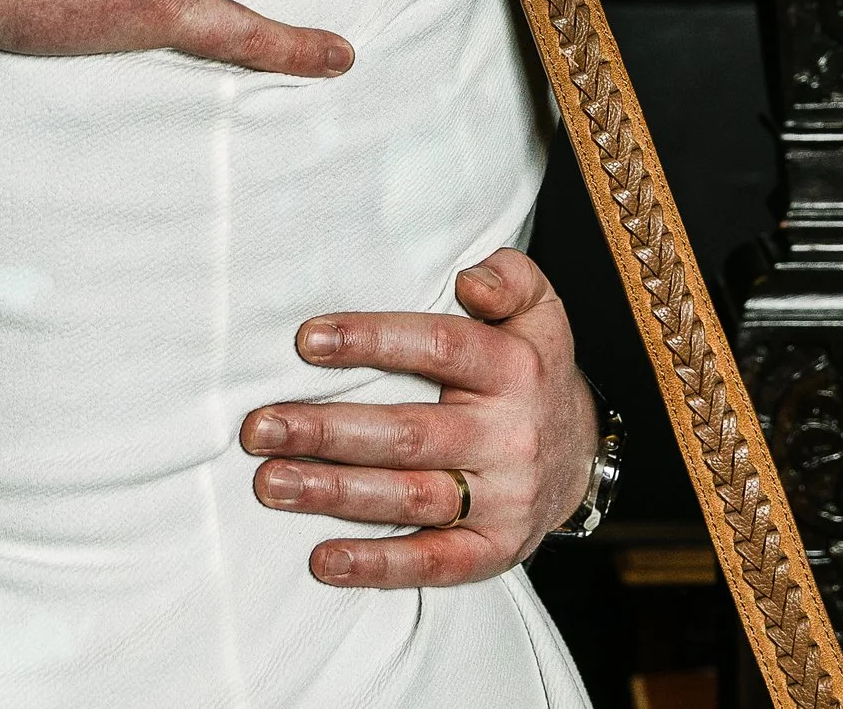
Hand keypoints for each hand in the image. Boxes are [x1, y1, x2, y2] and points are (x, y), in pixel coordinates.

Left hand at [239, 247, 596, 586]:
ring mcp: (504, 500)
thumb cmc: (530, 367)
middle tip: (260, 427)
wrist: (582, 454)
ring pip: (411, 498)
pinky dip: (378, 566)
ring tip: (271, 484)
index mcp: (513, 369)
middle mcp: (509, 437)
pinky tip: (323, 559)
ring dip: (335, 493)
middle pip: (409, 434)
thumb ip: (510, 278)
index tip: (306, 340)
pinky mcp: (496, 550)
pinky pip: (436, 563)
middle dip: (327, 431)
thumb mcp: (539, 309)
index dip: (372, 341)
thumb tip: (470, 280)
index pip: (438, 348)